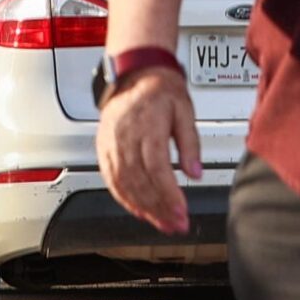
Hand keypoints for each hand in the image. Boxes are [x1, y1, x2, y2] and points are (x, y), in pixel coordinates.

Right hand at [95, 67, 202, 235]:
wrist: (136, 74)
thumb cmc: (162, 91)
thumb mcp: (185, 111)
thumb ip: (190, 144)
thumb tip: (196, 173)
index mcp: (147, 126)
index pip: (156, 167)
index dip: (168, 194)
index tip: (181, 212)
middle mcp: (125, 137)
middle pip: (140, 181)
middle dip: (158, 208)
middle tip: (176, 225)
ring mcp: (110, 144)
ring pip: (124, 184)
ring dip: (143, 208)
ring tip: (161, 223)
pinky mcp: (103, 149)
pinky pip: (111, 179)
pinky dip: (124, 199)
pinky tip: (139, 210)